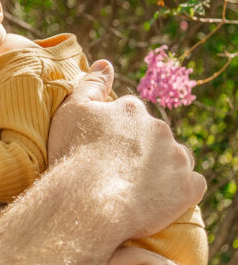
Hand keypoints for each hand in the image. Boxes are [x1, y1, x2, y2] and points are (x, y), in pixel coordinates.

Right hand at [47, 61, 205, 242]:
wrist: (89, 201)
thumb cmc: (74, 155)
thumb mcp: (71, 111)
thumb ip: (91, 84)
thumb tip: (106, 63)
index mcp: (131, 110)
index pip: (131, 118)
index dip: (118, 136)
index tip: (106, 152)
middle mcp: (159, 127)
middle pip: (156, 138)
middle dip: (143, 151)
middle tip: (120, 173)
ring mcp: (176, 157)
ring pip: (177, 159)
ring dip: (165, 169)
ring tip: (141, 188)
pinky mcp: (188, 186)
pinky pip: (192, 186)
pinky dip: (180, 192)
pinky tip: (159, 201)